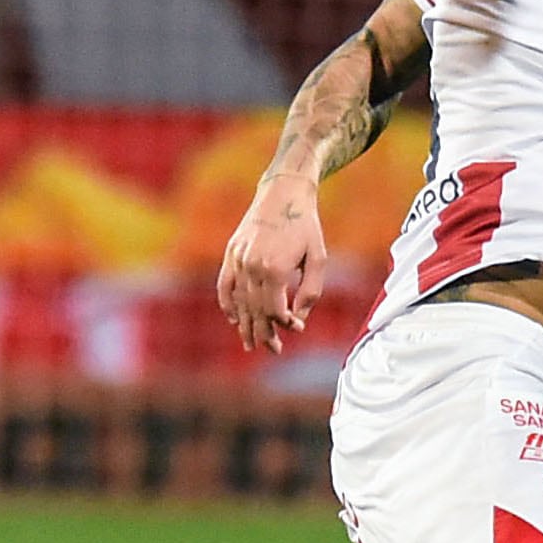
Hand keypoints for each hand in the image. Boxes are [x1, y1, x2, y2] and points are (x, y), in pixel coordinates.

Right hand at [218, 177, 330, 352]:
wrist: (283, 193)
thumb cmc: (306, 226)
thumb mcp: (318, 258)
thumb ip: (310, 291)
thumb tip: (298, 319)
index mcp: (274, 269)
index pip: (275, 310)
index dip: (285, 324)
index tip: (296, 328)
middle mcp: (252, 267)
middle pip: (256, 311)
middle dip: (265, 333)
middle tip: (273, 350)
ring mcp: (238, 260)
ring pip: (239, 302)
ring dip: (246, 326)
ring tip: (251, 344)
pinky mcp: (231, 253)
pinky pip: (224, 286)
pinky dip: (227, 304)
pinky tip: (233, 319)